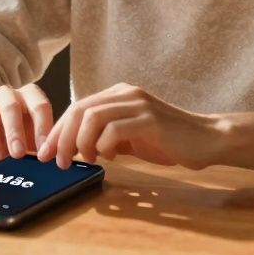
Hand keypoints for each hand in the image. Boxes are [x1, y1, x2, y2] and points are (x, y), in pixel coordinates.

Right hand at [0, 84, 53, 167]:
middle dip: (14, 131)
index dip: (43, 128)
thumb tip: (51, 165)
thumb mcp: (34, 130)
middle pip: (10, 107)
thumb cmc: (20, 127)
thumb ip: (42, 143)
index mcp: (30, 95)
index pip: (39, 106)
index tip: (44, 151)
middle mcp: (7, 95)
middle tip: (18, 154)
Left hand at [37, 83, 222, 169]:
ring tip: (84, 160)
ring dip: (80, 142)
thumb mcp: (130, 138)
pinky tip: (110, 158)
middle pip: (80, 109)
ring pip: (92, 116)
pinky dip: (104, 145)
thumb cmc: (168, 140)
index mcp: (118, 95)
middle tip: (57, 161)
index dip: (58, 130)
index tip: (47, 153)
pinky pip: (114, 129)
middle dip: (62, 137)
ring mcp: (138, 104)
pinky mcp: (150, 119)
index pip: (78, 107)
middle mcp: (126, 93)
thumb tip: (76, 149)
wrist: (206, 139)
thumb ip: (105, 137)